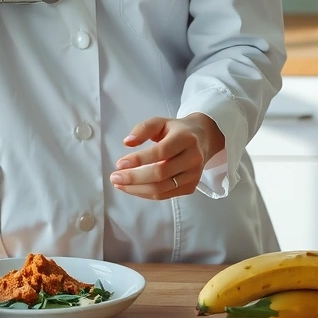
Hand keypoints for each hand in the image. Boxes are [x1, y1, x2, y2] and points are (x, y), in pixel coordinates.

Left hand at [109, 114, 223, 199]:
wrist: (203, 139)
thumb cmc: (177, 130)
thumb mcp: (161, 122)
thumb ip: (143, 129)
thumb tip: (128, 142)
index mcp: (186, 138)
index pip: (160, 152)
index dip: (139, 160)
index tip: (120, 163)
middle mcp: (193, 158)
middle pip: (160, 174)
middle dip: (133, 178)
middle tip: (114, 177)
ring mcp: (193, 175)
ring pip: (161, 189)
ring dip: (136, 189)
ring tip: (120, 184)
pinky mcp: (191, 187)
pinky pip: (164, 195)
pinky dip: (145, 193)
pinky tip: (133, 188)